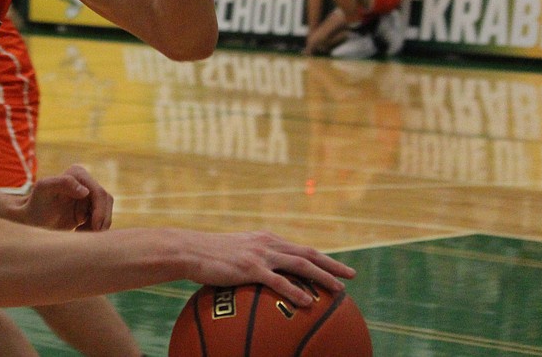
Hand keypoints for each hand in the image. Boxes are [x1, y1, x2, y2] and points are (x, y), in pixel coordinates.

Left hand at [19, 165, 112, 231]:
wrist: (31, 219)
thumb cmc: (35, 204)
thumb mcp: (44, 189)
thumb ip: (63, 183)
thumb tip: (85, 191)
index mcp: (77, 173)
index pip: (98, 192)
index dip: (100, 210)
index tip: (93, 227)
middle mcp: (85, 181)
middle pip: (106, 202)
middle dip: (101, 220)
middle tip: (90, 235)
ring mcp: (88, 195)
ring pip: (106, 211)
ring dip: (98, 225)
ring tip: (80, 233)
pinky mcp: (89, 208)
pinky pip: (101, 218)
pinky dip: (94, 228)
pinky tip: (79, 232)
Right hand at [184, 230, 356, 306]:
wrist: (189, 250)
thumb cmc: (208, 256)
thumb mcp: (234, 253)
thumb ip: (251, 260)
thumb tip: (261, 277)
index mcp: (266, 239)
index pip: (300, 248)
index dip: (322, 258)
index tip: (338, 267)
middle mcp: (267, 243)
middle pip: (307, 254)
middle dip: (332, 265)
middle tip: (351, 276)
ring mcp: (260, 255)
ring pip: (300, 265)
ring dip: (322, 277)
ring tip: (339, 290)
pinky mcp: (250, 268)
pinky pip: (278, 281)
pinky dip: (295, 291)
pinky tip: (308, 302)